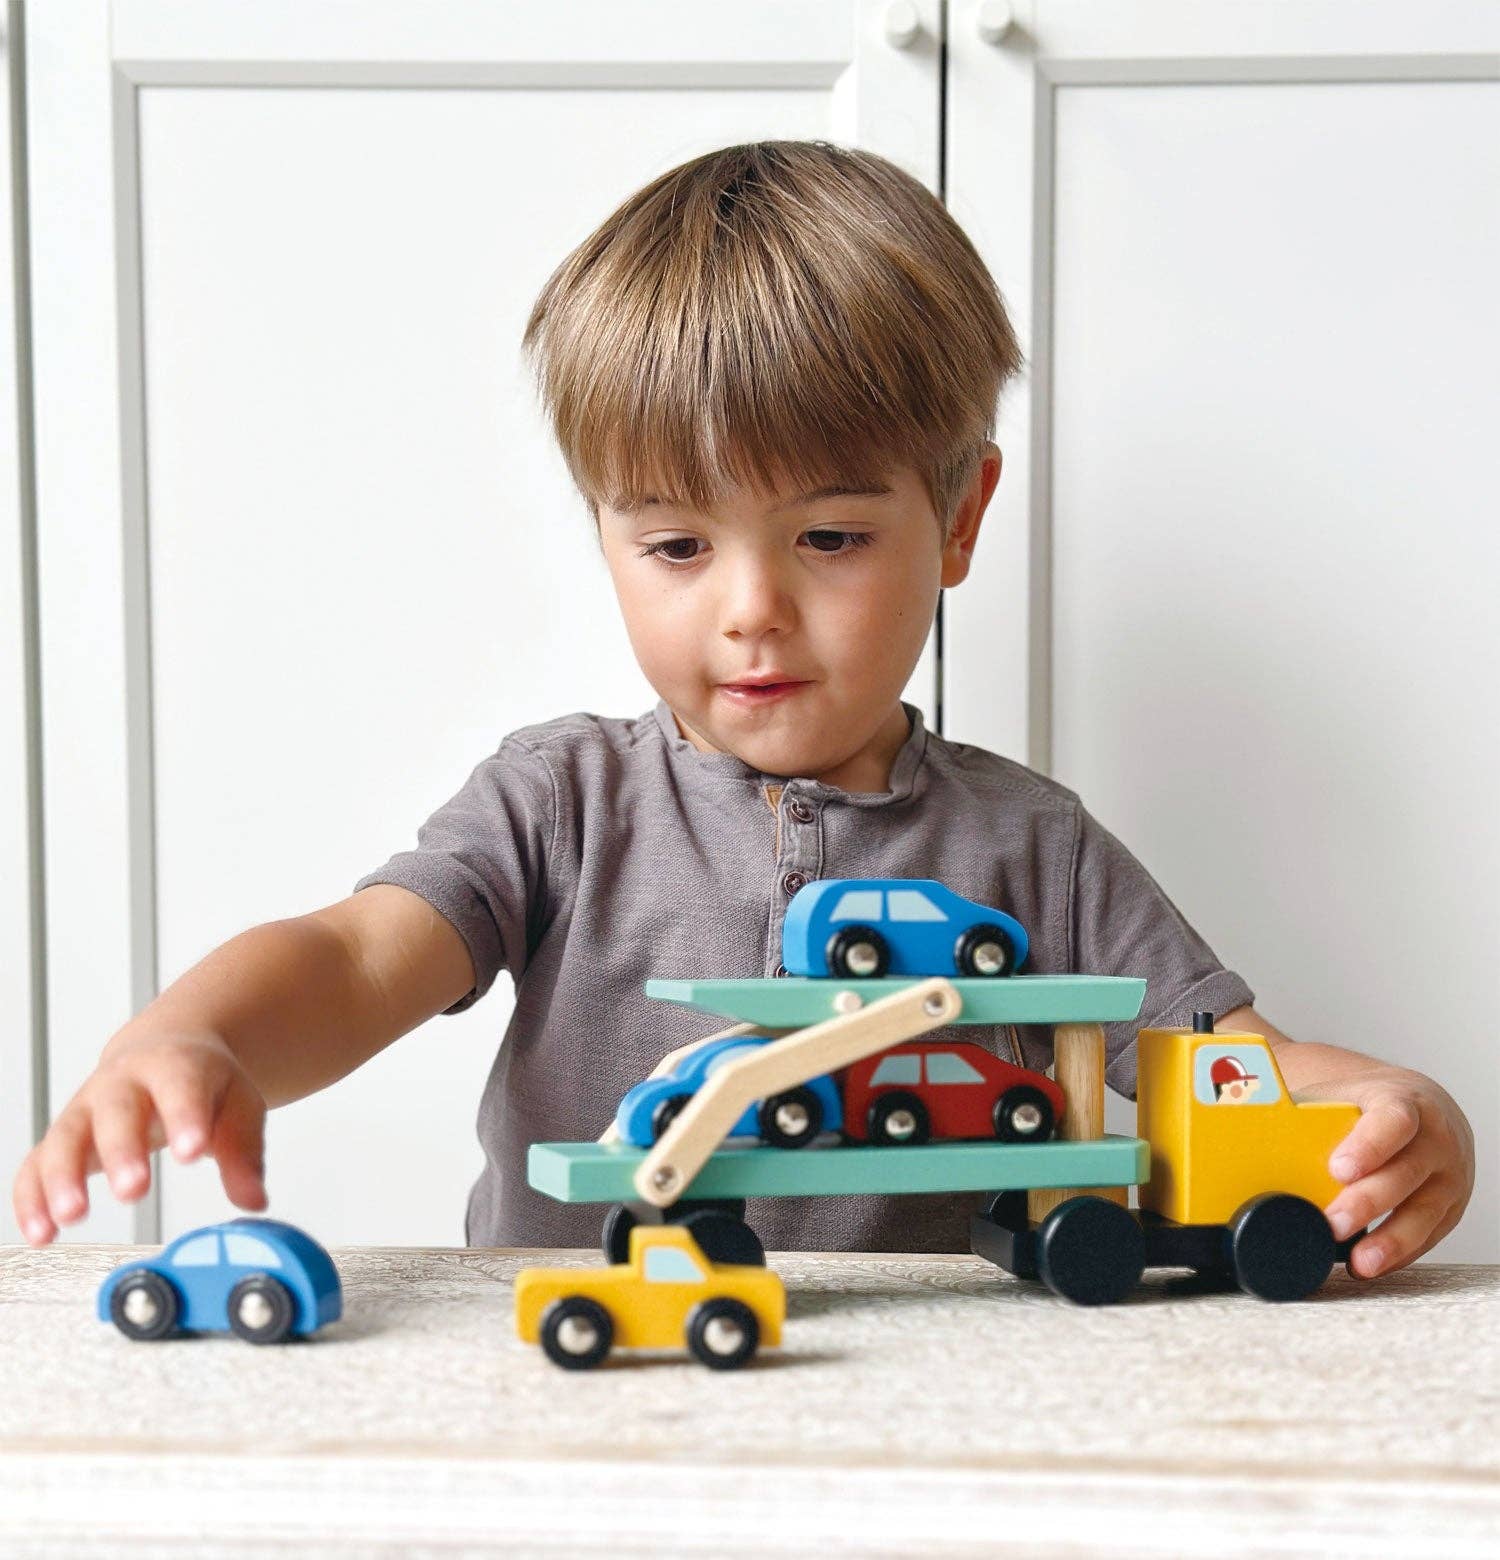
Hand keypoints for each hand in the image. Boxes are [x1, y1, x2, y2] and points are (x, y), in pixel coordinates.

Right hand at [11, 1027, 267, 1244]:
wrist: (165, 1051)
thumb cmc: (201, 1081)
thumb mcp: (237, 1105)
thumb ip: (244, 1153)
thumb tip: (254, 1199)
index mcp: (174, 1065)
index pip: (180, 1087)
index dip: (185, 1118)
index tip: (192, 1152)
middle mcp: (122, 1082)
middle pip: (116, 1112)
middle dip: (122, 1151)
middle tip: (133, 1189)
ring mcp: (86, 1108)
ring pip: (66, 1138)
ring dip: (64, 1178)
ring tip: (73, 1215)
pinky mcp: (63, 1137)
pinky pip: (36, 1165)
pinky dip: (32, 1198)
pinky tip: (42, 1232)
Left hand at [1308, 1065, 1474, 1277]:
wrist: (1420, 1108)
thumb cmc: (1367, 1104)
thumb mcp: (1344, 1096)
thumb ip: (1306, 1113)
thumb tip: (1243, 1126)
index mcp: (1405, 1101)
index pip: (1393, 1121)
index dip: (1368, 1146)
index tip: (1338, 1170)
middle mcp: (1436, 1139)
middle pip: (1404, 1174)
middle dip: (1366, 1203)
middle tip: (1331, 1224)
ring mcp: (1450, 1176)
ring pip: (1424, 1212)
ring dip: (1390, 1241)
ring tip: (1359, 1263)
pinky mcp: (1451, 1208)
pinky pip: (1429, 1235)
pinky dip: (1400, 1253)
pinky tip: (1371, 1264)